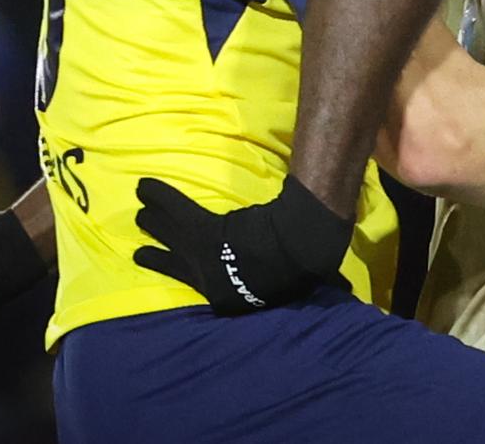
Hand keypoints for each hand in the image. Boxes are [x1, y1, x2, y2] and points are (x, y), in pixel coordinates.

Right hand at [132, 176, 353, 314]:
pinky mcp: (205, 232)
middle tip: (141, 250)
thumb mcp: (308, 282)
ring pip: (173, 236)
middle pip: (181, 265)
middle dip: (161, 256)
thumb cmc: (309, 265)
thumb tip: (345, 290)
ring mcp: (205, 257)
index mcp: (235, 300)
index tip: (191, 273)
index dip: (198, 278)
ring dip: (155, 223)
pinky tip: (143, 185)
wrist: (300, 247)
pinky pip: (177, 211)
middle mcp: (212, 282)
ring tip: (138, 216)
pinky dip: (161, 196)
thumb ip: (319, 283)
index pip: (211, 288)